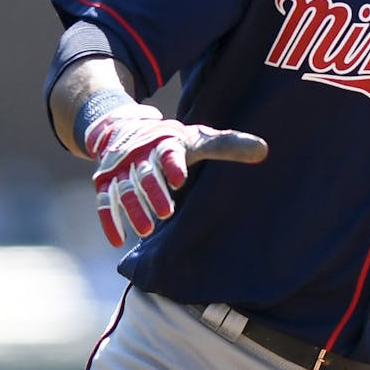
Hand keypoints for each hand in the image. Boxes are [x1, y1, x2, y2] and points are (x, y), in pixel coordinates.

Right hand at [85, 104, 268, 246]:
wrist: (128, 128)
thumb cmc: (175, 141)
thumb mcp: (199, 138)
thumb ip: (228, 145)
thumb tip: (265, 151)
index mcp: (165, 141)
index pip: (168, 151)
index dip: (172, 164)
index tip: (180, 178)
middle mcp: (140, 155)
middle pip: (144, 173)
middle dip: (153, 192)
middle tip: (167, 212)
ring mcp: (120, 169)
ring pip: (124, 189)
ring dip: (133, 209)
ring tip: (146, 231)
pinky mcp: (106, 182)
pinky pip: (105, 201)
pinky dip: (109, 220)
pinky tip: (118, 240)